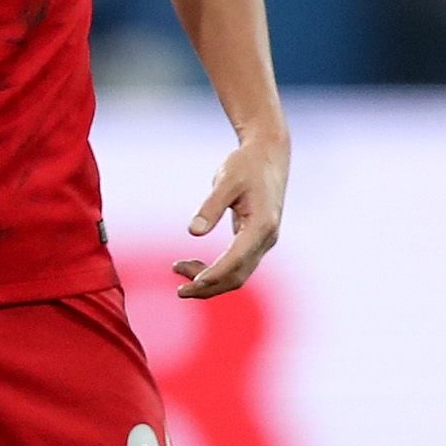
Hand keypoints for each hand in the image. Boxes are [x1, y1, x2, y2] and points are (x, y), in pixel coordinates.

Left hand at [174, 127, 287, 297]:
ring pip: (237, 274)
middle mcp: (266, 238)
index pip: (236, 260)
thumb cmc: (245, 165)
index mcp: (262, 225)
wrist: (268, 154)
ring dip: (209, 280)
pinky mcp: (255, 239)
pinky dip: (215, 270)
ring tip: (177, 270)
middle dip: (209, 287)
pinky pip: (236, 264)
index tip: (191, 284)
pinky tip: (191, 264)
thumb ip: (210, 206)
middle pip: (238, 276)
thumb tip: (193, 232)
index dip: (213, 275)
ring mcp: (263, 241)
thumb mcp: (225, 180)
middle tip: (178, 291)